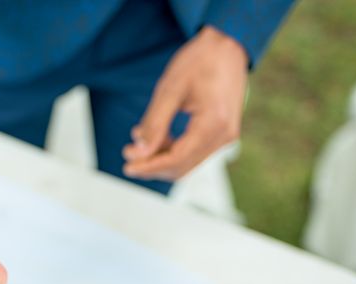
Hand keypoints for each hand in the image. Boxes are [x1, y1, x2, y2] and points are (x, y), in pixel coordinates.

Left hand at [122, 26, 247, 180]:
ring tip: (137, 142)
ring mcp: (225, 136)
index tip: (127, 166)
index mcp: (214, 124)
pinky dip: (172, 149)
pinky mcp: (221, 133)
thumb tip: (139, 153)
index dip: (149, 167)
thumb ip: (155, 124)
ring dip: (160, 158)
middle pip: (182, 167)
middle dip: (152, 165)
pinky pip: (194, 151)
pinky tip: (155, 137)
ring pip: (187, 162)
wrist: (228, 44)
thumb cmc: (201, 60)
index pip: (176, 160)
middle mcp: (224, 136)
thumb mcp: (170, 89)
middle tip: (128, 153)